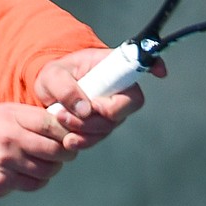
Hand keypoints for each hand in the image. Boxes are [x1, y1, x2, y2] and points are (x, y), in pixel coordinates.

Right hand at [0, 103, 76, 199]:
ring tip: (47, 163)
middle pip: (55, 149)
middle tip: (66, 153)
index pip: (51, 124)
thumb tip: (67, 125)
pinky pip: (34, 183)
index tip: (72, 136)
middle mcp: (10, 138)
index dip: (67, 131)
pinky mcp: (4, 181)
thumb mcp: (3, 115)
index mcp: (12, 117)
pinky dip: (38, 181)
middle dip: (66, 153)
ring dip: (52, 168)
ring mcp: (6, 161)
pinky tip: (31, 174)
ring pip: (47, 169)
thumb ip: (31, 117)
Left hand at [34, 47, 165, 151]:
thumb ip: (65, 88)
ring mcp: (110, 111)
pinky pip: (96, 139)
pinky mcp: (100, 127)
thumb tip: (86, 110)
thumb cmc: (55, 76)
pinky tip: (67, 139)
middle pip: (124, 108)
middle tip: (67, 112)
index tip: (160, 72)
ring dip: (83, 129)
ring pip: (107, 127)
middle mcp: (117, 90)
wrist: (45, 94)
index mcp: (110, 67)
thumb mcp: (53, 75)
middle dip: (96, 116)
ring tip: (59, 118)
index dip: (154, 66)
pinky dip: (80, 141)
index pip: (139, 65)